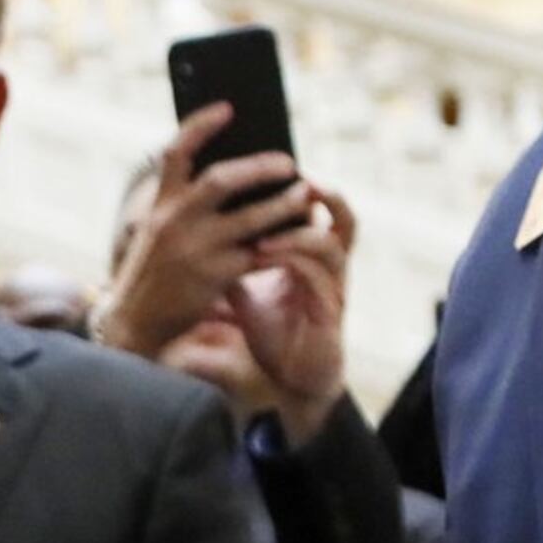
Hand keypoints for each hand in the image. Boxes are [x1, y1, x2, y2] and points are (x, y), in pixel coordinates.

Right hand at [99, 103, 336, 362]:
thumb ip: (184, 205)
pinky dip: (283, 244)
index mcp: (159, 204)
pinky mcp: (215, 278)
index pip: (175, 153)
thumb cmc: (155, 272)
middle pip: (221, 180)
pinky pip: (260, 254)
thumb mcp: (157, 232)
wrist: (135, 323)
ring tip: (304, 196)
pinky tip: (300, 238)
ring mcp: (195, 250)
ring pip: (251, 219)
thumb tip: (234, 175)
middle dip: (259, 167)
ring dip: (283, 204)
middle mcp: (174, 221)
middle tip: (288, 162)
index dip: (200, 125)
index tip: (227, 108)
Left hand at [157, 188, 355, 439]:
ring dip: (296, 230)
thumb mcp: (246, 289)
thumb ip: (232, 258)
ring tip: (262, 224)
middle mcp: (331, 267)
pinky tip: (262, 253)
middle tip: (294, 174)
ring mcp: (335, 288)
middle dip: (323, 193)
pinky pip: (316, 276)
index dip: (309, 186)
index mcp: (315, 256)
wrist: (290, 379)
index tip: (276, 164)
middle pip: (344, 217)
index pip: (323, 211)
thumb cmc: (273, 331)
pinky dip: (290, 260)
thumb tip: (197, 231)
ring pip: (330, 243)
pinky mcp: (330, 313)